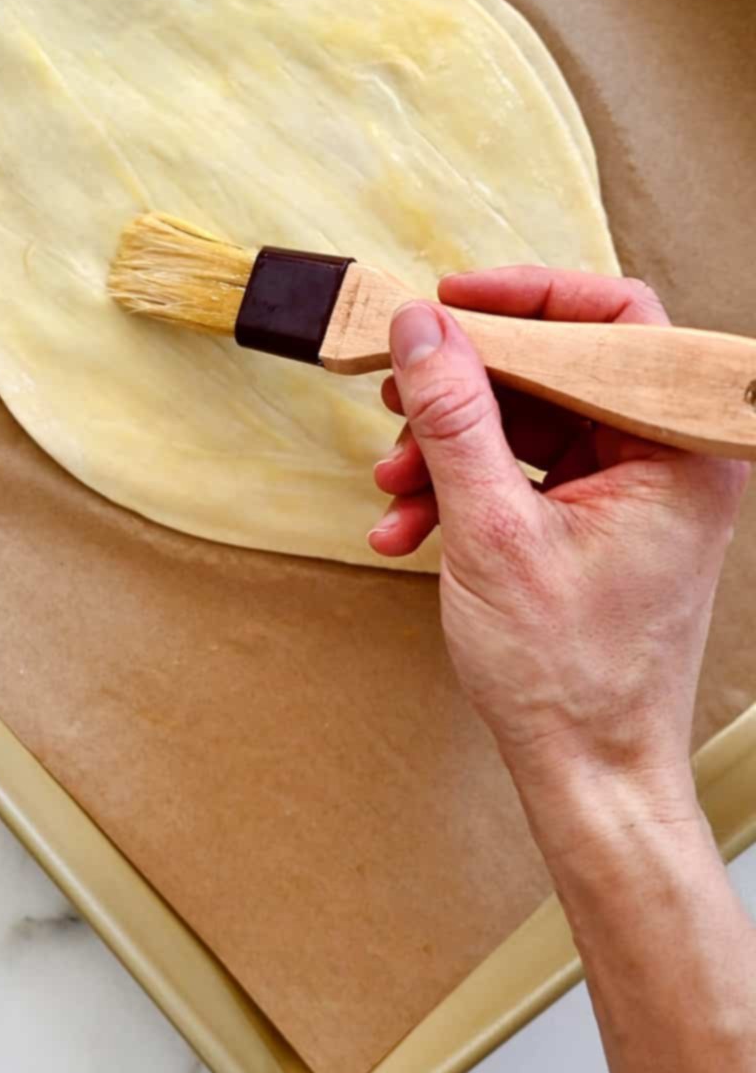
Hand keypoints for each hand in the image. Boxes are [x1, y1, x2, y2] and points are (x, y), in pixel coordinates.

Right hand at [369, 269, 747, 837]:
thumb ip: (455, 418)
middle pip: (558, 369)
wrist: (587, 774)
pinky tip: (405, 528)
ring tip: (392, 486)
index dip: (529, 298)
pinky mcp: (594, 523)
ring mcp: (630, 492)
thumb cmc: (570, 674)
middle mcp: (666, 459)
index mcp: (678, 449)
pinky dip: (460, 491)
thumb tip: (421, 329)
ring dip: (447, 448)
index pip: (618, 320)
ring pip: (528, 423)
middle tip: (397, 392)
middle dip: (465, 390)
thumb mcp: (492, 531)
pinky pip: (521, 473)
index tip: (451, 302)